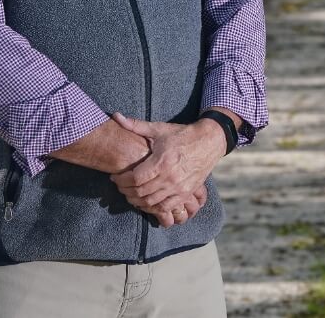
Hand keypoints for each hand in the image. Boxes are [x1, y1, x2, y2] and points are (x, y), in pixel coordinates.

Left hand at [109, 112, 224, 226]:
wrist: (209, 142)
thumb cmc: (182, 135)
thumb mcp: (159, 129)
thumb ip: (136, 125)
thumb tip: (116, 116)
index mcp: (162, 161)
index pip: (135, 178)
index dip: (121, 180)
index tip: (115, 177)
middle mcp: (170, 177)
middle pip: (140, 192)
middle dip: (125, 191)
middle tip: (119, 186)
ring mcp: (179, 188)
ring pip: (151, 202)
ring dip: (136, 201)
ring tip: (130, 194)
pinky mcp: (186, 193)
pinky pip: (166, 207)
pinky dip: (152, 208)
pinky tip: (145, 202)